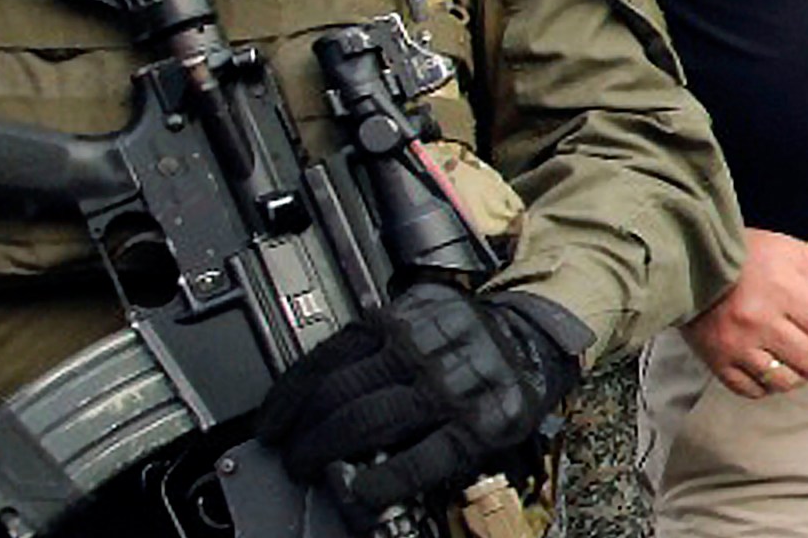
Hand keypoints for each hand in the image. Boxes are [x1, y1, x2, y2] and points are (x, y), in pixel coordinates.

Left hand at [257, 285, 580, 521]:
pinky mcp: (476, 425)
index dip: (288, 397)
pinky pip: (419, 459)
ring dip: (326, 453)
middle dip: (302, 433)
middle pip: (339, 393)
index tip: (271, 424)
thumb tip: (313, 384)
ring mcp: (448, 387)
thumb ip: (375, 340)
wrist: (536, 340)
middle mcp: (421, 349)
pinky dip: (382, 480)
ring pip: (367, 422)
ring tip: (311, 470)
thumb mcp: (420, 316)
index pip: (327, 357)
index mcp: (402, 319)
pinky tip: (361, 492)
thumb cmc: (468, 336)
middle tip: (289, 455)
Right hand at [683, 228, 807, 397]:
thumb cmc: (753, 256)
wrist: (693, 263)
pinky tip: (772, 363)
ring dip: (801, 372)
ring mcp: (738, 347)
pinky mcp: (718, 363)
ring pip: (788, 382)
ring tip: (797, 352)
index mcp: (787, 292)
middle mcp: (762, 323)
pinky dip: (770, 384)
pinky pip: (755, 391)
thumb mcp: (803, 256)